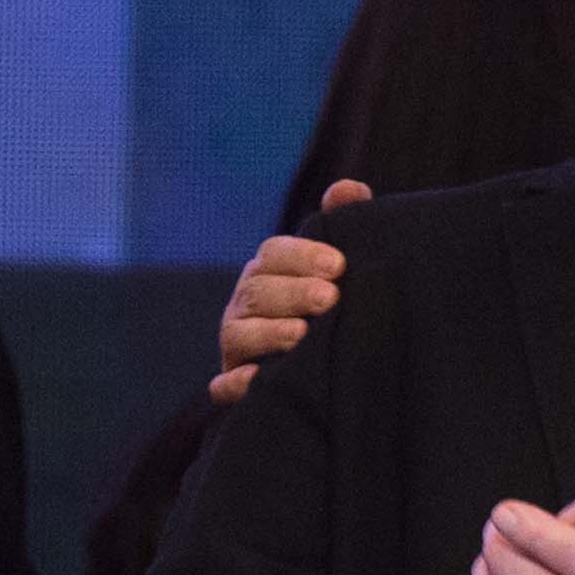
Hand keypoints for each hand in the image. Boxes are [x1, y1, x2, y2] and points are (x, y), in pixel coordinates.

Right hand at [209, 179, 371, 402]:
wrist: (327, 364)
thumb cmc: (329, 303)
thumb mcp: (338, 265)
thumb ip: (343, 223)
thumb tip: (349, 189)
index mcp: (269, 270)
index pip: (275, 253)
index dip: (303, 255)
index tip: (339, 265)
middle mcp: (246, 303)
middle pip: (258, 291)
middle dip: (293, 293)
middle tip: (330, 298)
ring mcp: (236, 343)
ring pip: (239, 334)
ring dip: (270, 334)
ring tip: (302, 336)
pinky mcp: (234, 383)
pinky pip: (224, 385)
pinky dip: (235, 384)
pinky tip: (257, 380)